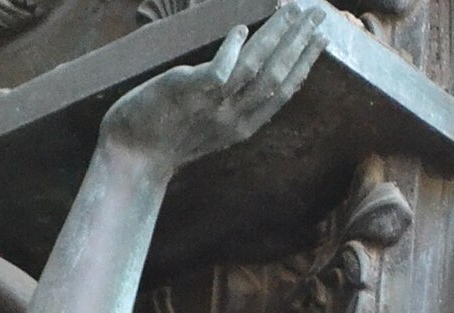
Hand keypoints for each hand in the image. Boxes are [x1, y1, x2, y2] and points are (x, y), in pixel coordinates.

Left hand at [100, 1, 326, 175]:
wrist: (132, 156)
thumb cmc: (168, 137)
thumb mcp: (210, 124)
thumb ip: (232, 100)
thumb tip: (250, 66)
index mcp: (242, 126)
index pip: (283, 91)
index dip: (305, 63)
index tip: (321, 38)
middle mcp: (233, 118)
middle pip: (276, 75)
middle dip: (300, 41)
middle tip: (317, 12)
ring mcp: (212, 106)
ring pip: (255, 67)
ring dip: (276, 34)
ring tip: (291, 8)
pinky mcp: (189, 92)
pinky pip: (220, 69)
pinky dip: (233, 47)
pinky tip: (242, 28)